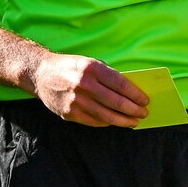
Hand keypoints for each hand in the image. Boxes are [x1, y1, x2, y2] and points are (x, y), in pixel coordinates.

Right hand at [34, 52, 148, 127]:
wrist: (41, 74)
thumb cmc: (71, 68)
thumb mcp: (89, 63)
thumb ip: (108, 76)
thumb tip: (131, 93)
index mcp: (92, 68)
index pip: (120, 84)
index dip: (136, 94)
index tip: (145, 100)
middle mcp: (84, 84)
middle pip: (116, 102)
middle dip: (133, 109)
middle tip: (143, 113)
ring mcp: (76, 101)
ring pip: (107, 116)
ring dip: (124, 120)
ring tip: (133, 122)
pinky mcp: (69, 114)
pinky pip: (94, 121)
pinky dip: (107, 123)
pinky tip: (115, 122)